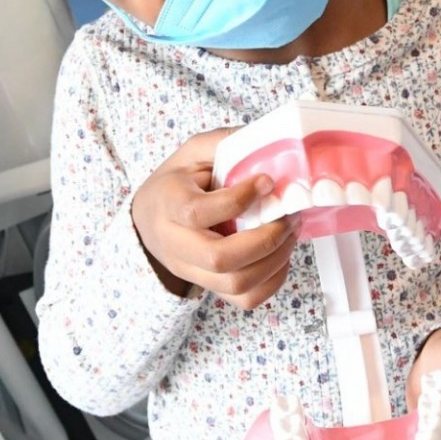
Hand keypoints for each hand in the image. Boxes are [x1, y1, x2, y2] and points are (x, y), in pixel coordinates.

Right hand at [131, 128, 300, 308]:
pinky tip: (280, 256)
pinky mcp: (208, 285)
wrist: (150, 219)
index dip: (238, 200)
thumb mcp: (192, 153)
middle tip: (287, 217)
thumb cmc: (176, 183)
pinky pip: (244, 299)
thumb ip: (223, 144)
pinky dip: (272, 281)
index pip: (197, 212)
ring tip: (290, 233)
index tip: (266, 182)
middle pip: (218, 258)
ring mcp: (191, 270)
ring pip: (235, 284)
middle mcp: (175, 244)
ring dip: (274, 261)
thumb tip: (267, 140)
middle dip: (264, 239)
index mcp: (168, 204)